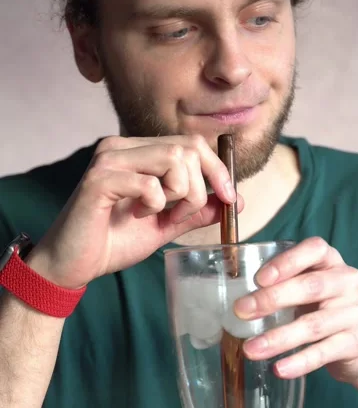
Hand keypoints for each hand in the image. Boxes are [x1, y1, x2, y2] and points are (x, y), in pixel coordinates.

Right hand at [28, 135, 242, 289]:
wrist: (73, 265)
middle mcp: (122, 147)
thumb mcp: (165, 225)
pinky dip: (154, 205)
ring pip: (174, 160)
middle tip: (180, 214)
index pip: (191, 143)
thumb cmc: (113, 242)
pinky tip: (137, 216)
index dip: (218, 170)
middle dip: (199, 189)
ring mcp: (108, 160)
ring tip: (157, 215)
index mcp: (137, 151)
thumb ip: (195, 210)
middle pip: (187, 149)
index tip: (231, 199)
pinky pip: (150, 184)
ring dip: (180, 195)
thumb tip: (233, 202)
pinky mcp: (99, 180)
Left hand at [234, 237, 357, 384]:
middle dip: (272, 299)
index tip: (259, 278)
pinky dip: (299, 362)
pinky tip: (279, 369)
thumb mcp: (313, 287)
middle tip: (241, 311)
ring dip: (278, 338)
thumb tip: (240, 298)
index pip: (316, 249)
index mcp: (333, 262)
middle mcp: (349, 283)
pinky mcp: (356, 343)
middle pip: (310, 287)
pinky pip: (323, 353)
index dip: (287, 262)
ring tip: (250, 350)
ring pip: (313, 325)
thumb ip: (285, 284)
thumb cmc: (328, 307)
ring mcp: (355, 313)